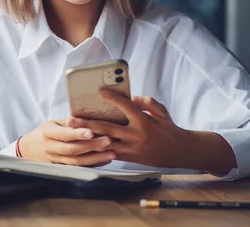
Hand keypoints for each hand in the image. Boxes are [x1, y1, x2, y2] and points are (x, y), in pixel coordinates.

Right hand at [18, 120, 115, 166]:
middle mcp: (51, 148)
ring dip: (95, 158)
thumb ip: (69, 122)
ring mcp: (56, 160)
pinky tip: (105, 161)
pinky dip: (93, 165)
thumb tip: (90, 115)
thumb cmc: (46, 132)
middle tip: (108, 140)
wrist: (29, 150)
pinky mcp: (61, 169)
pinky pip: (79, 169)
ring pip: (77, 162)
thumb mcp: (54, 123)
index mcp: (48, 132)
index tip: (91, 131)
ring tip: (111, 153)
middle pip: (72, 149)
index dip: (77, 134)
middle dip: (91, 146)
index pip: (64, 134)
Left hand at [67, 90, 236, 173]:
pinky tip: (83, 145)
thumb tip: (131, 97)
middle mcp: (136, 136)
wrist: (179, 152)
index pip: (126, 107)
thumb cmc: (169, 128)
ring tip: (72, 134)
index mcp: (144, 122)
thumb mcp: (162, 112)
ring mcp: (132, 149)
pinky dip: (97, 149)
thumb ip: (147, 102)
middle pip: (108, 128)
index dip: (113, 98)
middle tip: (70, 120)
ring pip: (105, 144)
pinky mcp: (129, 158)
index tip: (100, 91)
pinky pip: (110, 154)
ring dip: (88, 139)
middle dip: (87, 124)